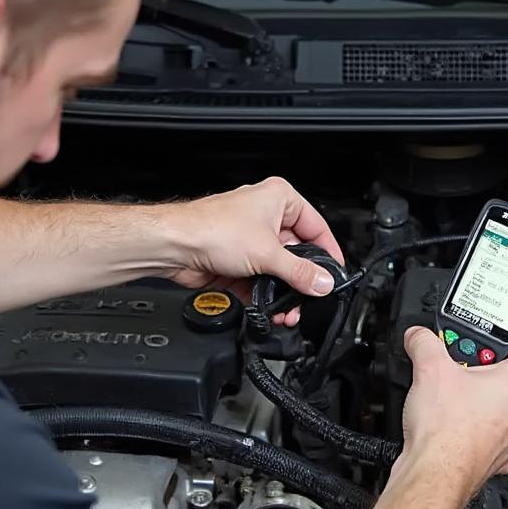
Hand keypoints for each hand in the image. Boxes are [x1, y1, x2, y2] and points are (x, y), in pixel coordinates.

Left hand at [168, 178, 343, 326]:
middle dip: (301, 279)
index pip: (316, 227)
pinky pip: (259, 281)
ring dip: (283, 292)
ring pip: (277, 270)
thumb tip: (321, 282)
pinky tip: (269, 309)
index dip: (326, 253)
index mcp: (279, 199)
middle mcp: (265, 216)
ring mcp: (250, 240)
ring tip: (288, 309)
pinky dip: (264, 296)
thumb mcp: (268, 254)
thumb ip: (300, 272)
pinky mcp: (237, 261)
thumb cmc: (210, 230)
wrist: (174, 246)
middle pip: (296, 253)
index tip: (333, 274)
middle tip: (309, 297)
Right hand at [396, 306, 507, 499]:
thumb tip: (419, 335)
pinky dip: (493, 417)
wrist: (436, 474)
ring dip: (503, 388)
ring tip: (471, 380)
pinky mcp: (503, 452)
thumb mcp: (428, 369)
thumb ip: (424, 342)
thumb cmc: (444, 432)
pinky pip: (507, 427)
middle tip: (489, 349)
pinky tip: (468, 413)